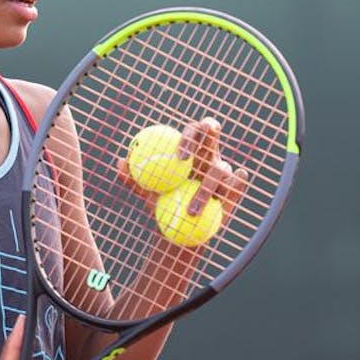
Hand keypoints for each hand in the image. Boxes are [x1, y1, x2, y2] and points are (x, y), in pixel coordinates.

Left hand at [117, 117, 250, 215]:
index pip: (194, 130)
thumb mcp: (144, 192)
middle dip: (208, 131)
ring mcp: (224, 171)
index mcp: (192, 148)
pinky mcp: (234, 188)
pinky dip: (235, 186)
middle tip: (189, 158)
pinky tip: (224, 197)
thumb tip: (119, 162)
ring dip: (205, 191)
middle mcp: (210, 154)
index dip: (189, 136)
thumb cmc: (161, 204)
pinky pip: (239, 183)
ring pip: (221, 170)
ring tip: (191, 212)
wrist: (179, 229)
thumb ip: (132, 177)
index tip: (179, 155)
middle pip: (213, 132)